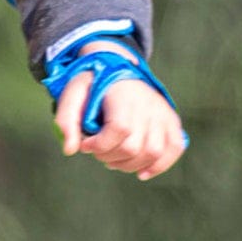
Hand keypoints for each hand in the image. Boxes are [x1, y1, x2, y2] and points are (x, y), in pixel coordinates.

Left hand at [56, 70, 184, 178]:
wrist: (117, 68)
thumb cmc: (93, 84)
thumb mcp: (72, 94)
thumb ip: (66, 120)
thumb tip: (71, 150)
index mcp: (124, 94)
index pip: (119, 129)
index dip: (100, 145)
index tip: (87, 144)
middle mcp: (148, 103)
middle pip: (134, 147)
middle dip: (109, 156)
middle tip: (98, 150)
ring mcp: (163, 112)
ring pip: (153, 152)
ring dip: (129, 165)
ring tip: (114, 158)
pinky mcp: (171, 121)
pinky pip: (174, 148)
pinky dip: (159, 165)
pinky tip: (141, 172)